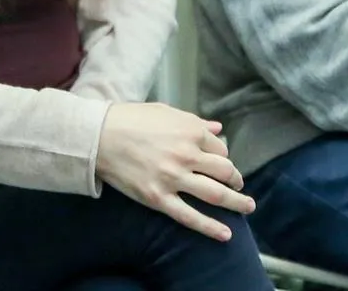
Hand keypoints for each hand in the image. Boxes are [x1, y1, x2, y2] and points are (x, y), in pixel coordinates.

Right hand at [95, 103, 255, 241]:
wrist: (99, 136)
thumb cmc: (131, 120)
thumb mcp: (166, 113)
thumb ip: (195, 122)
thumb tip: (218, 128)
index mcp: (190, 131)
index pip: (220, 149)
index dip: (223, 158)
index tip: (221, 164)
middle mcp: (187, 154)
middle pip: (225, 172)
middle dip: (236, 181)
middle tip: (239, 187)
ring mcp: (173, 178)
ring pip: (215, 195)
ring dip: (237, 203)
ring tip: (247, 208)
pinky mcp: (158, 198)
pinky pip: (189, 217)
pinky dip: (210, 227)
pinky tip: (226, 234)